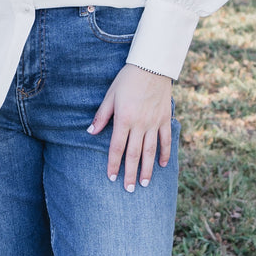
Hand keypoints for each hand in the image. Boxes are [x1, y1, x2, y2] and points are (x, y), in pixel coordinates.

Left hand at [88, 64, 172, 190]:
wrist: (152, 65)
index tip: (111, 177)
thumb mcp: (110, 95)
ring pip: (151, 151)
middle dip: (131, 173)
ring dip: (147, 169)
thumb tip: (90, 132)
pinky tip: (162, 165)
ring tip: (145, 184)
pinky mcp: (164, 119)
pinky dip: (165, 153)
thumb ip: (101, 116)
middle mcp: (140, 124)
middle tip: (129, 189)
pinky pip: (166, 140)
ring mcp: (154, 122)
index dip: (113, 164)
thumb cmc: (127, 79)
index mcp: (124, 119)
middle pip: (134, 154)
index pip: (117, 147)